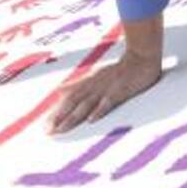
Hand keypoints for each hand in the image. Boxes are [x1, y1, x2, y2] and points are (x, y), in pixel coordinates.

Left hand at [46, 49, 161, 133]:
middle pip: (73, 103)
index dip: (56, 112)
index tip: (46, 125)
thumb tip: (59, 91)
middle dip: (59, 117)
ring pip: (86, 104)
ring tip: (62, 129)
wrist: (141, 56)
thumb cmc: (119, 69)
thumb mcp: (94, 75)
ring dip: (73, 117)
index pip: (68, 99)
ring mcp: (106, 88)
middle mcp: (93, 85)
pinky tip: (91, 120)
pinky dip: (99, 110)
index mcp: (87, 83)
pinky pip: (108, 102)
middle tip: (48, 131)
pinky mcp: (119, 90)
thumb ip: (78, 84)